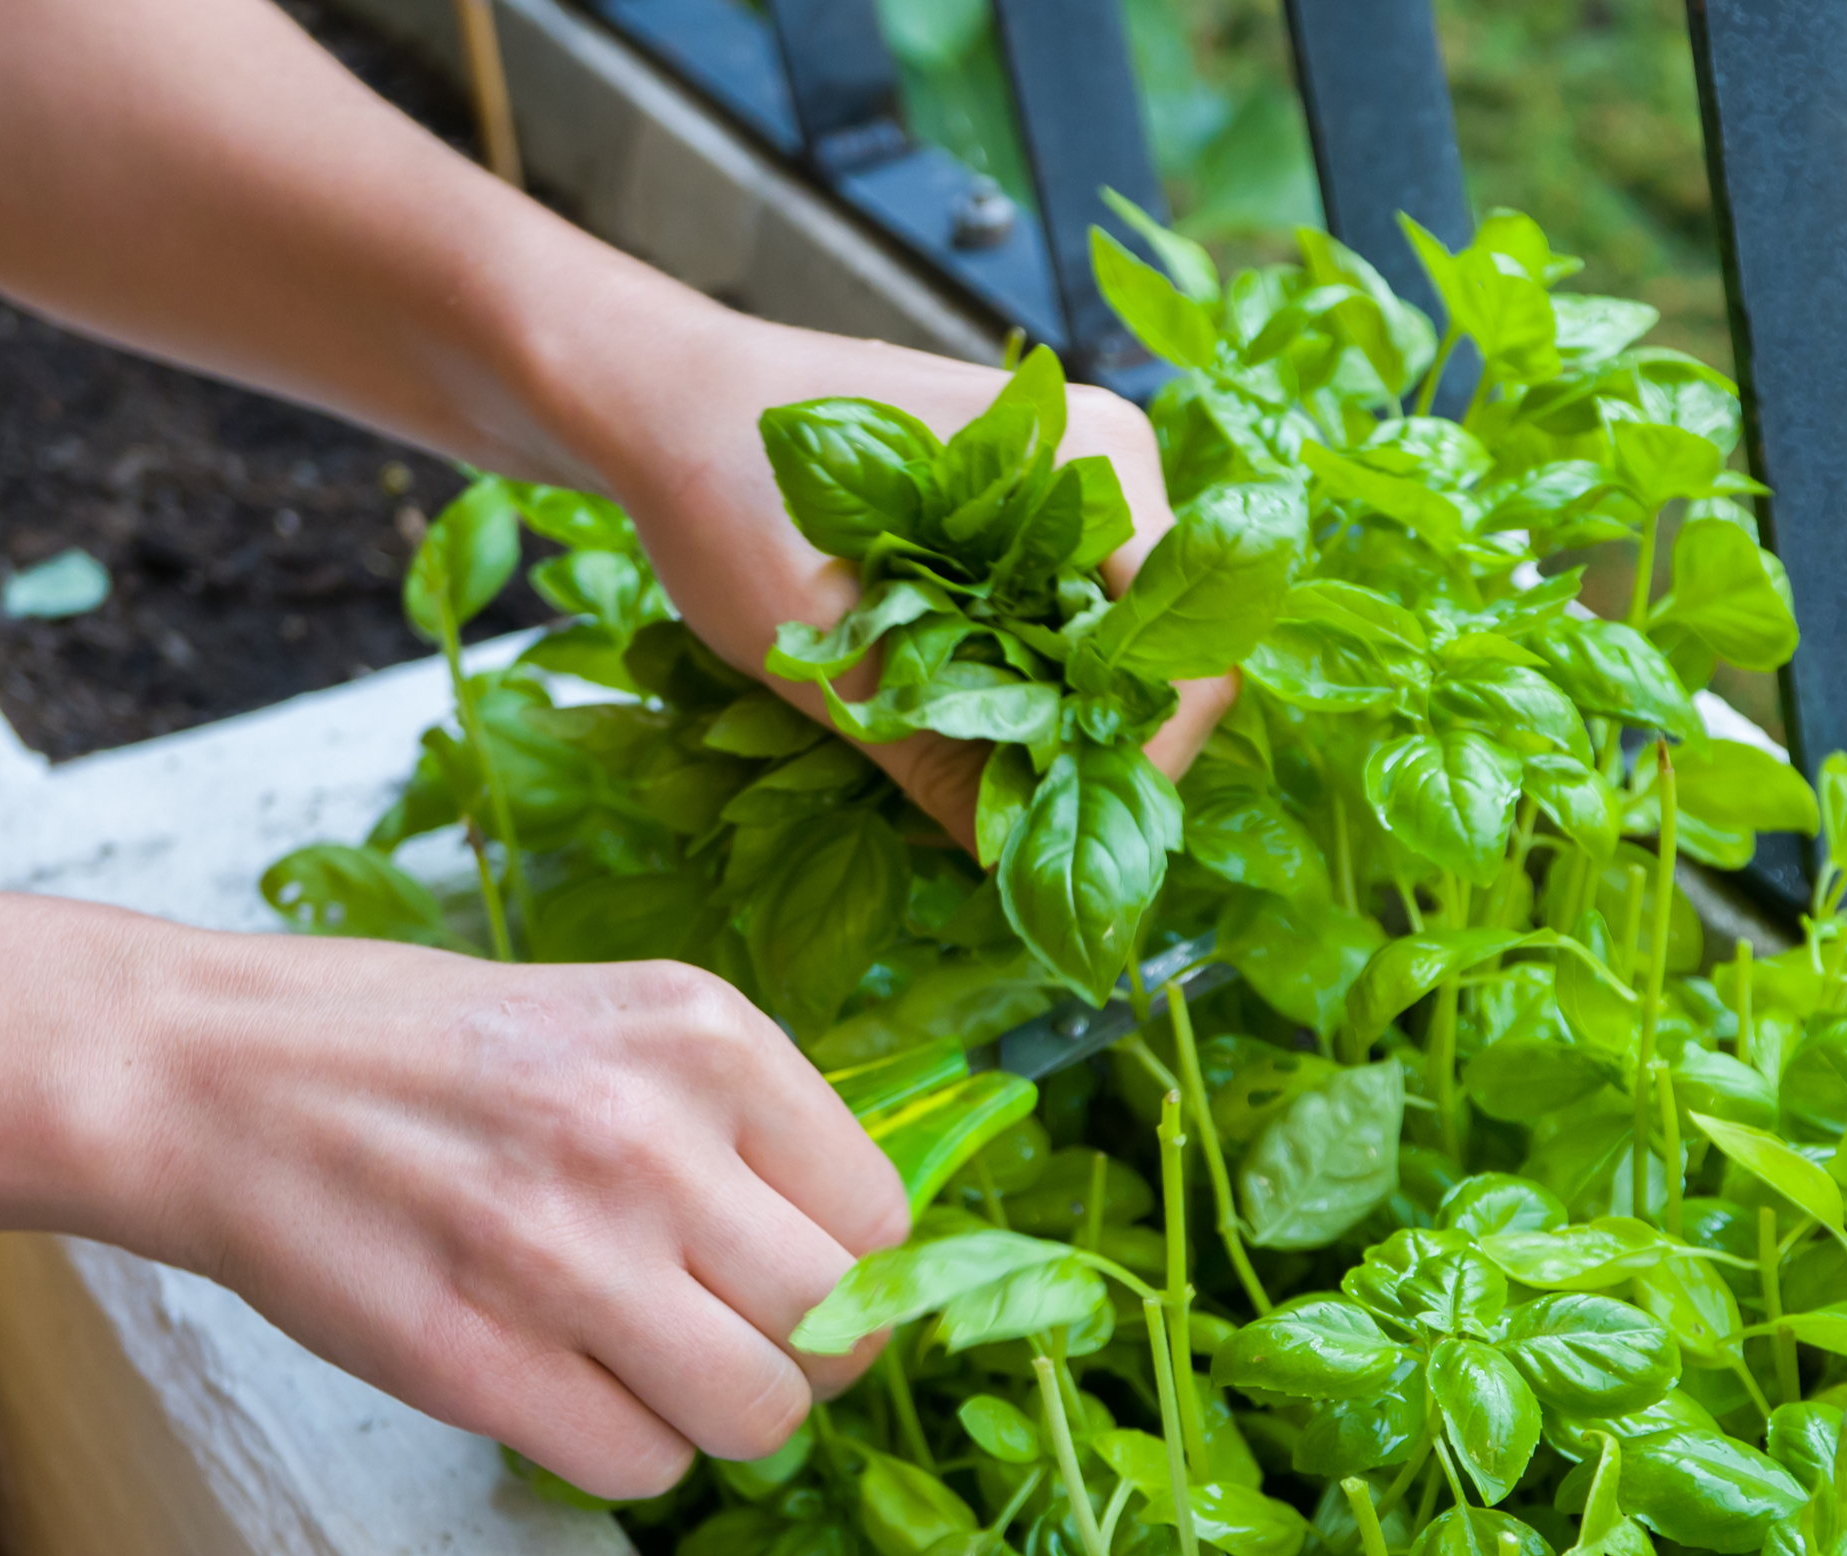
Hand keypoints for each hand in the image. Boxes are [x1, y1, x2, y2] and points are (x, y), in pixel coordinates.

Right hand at [111, 929, 907, 1497]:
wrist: (211, 1074)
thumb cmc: (423, 1054)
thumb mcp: (617, 1023)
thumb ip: (742, 1127)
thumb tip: (862, 1262)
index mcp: (706, 1038)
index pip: (881, 1217)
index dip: (847, 1270)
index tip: (788, 1276)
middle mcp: (650, 1137)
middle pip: (835, 1328)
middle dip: (800, 1358)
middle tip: (728, 1338)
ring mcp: (562, 1253)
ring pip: (756, 1417)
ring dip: (715, 1415)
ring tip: (644, 1363)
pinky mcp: (476, 1359)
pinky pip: (642, 1467)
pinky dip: (621, 1450)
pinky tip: (561, 1383)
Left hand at [579, 311, 1236, 839]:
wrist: (658, 399)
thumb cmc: (724, 487)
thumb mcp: (817, 643)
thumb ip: (930, 752)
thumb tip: (1016, 864)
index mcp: (1089, 464)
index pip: (1188, 656)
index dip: (1137, 765)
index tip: (1053, 825)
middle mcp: (1107, 463)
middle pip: (1162, 657)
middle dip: (1092, 751)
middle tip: (1004, 816)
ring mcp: (1074, 481)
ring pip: (1114, 648)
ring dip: (1053, 724)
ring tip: (970, 772)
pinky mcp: (1031, 509)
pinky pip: (1067, 622)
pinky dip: (1025, 685)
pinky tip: (955, 718)